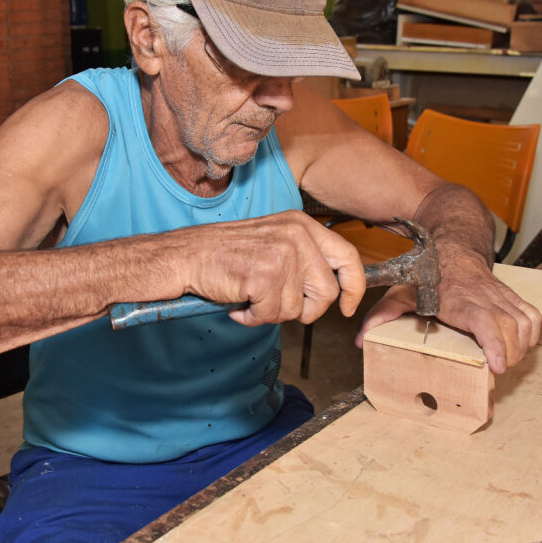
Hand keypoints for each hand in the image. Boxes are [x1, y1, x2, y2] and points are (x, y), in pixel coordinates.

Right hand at [183, 210, 365, 326]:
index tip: (348, 306)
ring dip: (271, 312)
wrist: (187, 256)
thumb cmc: (226, 253)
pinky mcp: (265, 276)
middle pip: (326, 293)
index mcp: (302, 225)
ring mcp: (282, 255)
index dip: (354, 287)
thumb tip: (332, 290)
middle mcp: (297, 236)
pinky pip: (271, 315)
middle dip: (305, 310)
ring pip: (297, 309)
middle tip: (276, 304)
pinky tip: (239, 302)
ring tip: (250, 296)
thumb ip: (306, 258)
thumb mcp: (276, 241)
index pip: (348, 256)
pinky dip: (252, 317)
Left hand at [355, 255, 541, 373]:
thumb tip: (360, 340)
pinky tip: (523, 345)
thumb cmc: (428, 272)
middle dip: (510, 354)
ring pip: (524, 321)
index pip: (485, 320)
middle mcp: (483, 296)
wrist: (452, 244)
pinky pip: (531, 314)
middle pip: (509, 327)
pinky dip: (532, 332)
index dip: (496, 343)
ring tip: (508, 361)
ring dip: (522, 346)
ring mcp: (499, 295)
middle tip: (499, 370)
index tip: (498, 364)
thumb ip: (382, 315)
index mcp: (459, 298)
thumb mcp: (401, 292)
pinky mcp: (510, 294)